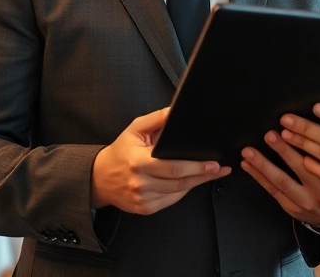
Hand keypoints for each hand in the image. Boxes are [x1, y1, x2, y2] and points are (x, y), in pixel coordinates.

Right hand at [91, 108, 230, 215]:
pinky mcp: (145, 208)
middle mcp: (141, 183)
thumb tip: (175, 111)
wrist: (99, 178)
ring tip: (211, 174)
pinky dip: (183, 191)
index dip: (196, 167)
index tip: (212, 163)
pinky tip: (191, 182)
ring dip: (197, 183)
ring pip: (178, 192)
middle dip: (203, 175)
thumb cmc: (119, 153)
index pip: (173, 167)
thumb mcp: (135, 129)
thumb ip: (157, 119)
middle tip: (219, 168)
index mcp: (139, 162)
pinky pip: (171, 200)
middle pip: (180, 182)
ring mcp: (143, 198)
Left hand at [240, 130, 319, 226]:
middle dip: (282, 149)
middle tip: (269, 135)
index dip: (303, 142)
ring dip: (262, 165)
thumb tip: (310, 129)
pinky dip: (258, 177)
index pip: (318, 157)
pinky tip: (247, 165)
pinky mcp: (290, 208)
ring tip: (249, 152)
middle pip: (298, 168)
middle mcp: (319, 192)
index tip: (291, 128)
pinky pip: (272, 191)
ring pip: (280, 182)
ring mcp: (303, 202)